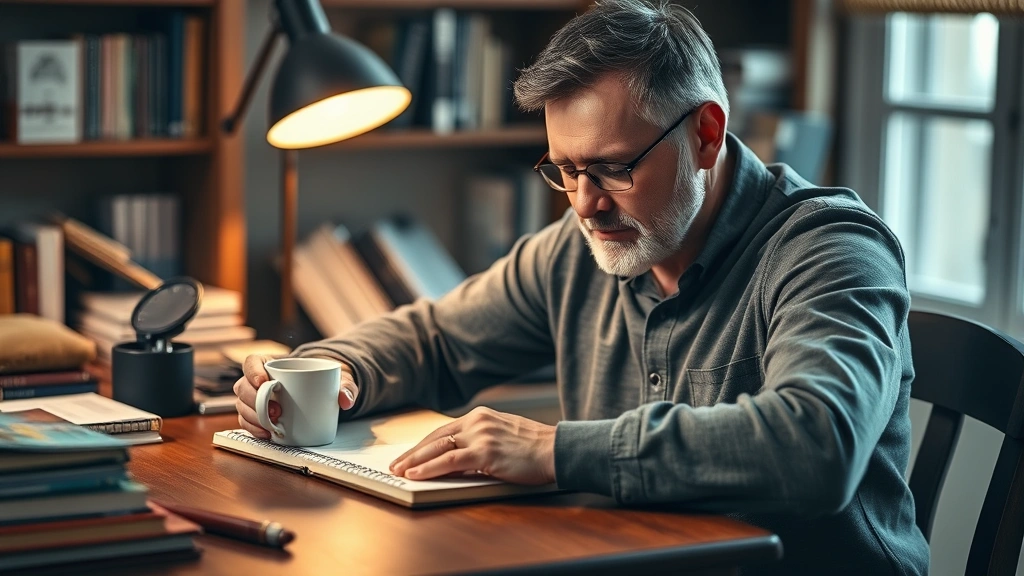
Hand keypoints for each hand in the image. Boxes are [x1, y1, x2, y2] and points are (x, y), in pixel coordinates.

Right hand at [233, 355, 358, 438]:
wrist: (323, 392)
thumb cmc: (325, 380)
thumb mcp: (338, 378)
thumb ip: (346, 385)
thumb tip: (346, 400)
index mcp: (271, 363)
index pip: (252, 361)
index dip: (252, 371)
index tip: (264, 382)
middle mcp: (259, 380)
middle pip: (243, 386)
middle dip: (254, 401)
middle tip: (275, 410)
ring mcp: (256, 398)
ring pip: (242, 405)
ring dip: (253, 417)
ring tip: (272, 425)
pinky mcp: (259, 414)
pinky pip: (247, 421)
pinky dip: (254, 429)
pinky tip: (266, 434)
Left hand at [389, 407, 555, 484]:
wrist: (557, 449)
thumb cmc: (535, 447)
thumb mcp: (504, 436)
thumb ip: (481, 441)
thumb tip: (458, 458)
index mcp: (481, 416)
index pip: (443, 430)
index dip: (423, 444)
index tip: (409, 455)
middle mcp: (477, 421)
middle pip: (435, 437)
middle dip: (412, 453)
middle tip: (395, 465)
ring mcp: (481, 436)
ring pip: (438, 448)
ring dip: (415, 462)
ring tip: (399, 472)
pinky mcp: (485, 452)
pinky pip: (449, 460)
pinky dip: (429, 468)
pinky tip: (416, 475)